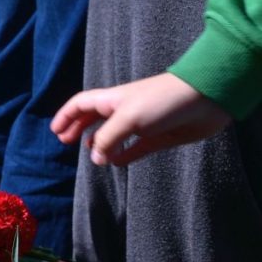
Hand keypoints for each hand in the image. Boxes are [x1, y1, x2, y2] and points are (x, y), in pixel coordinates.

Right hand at [50, 73, 231, 165]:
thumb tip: (94, 158)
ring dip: (101, 144)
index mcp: (112, 100)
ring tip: (93, 156)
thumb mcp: (128, 118)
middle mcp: (124, 110)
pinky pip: (136, 148)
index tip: (55, 131)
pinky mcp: (159, 136)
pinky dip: (124, 155)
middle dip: (78, 128)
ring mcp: (142, 123)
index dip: (66, 116)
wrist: (206, 98)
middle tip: (65, 142)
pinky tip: (117, 163)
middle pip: (94, 118)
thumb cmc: (163, 101)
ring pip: (113, 134)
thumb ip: (108, 139)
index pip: (81, 104)